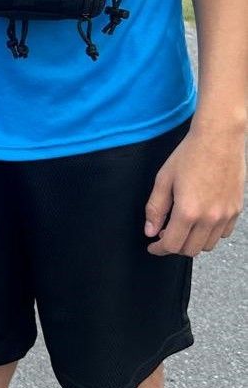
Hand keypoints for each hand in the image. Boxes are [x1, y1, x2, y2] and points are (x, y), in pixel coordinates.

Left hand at [145, 124, 245, 256]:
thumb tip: (150, 231)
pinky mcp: (236, 209)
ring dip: (193, 241)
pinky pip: (223, 234)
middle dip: (174, 246)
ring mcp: (226, 215)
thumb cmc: (190, 154)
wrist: (219, 138)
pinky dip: (210, 234)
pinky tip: (201, 220)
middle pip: (190, 250)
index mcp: (188, 211)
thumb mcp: (164, 179)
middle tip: (165, 234)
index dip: (159, 249)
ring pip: (207, 245)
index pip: (172, 245)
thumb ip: (155, 208)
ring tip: (183, 226)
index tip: (153, 246)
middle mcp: (209, 218)